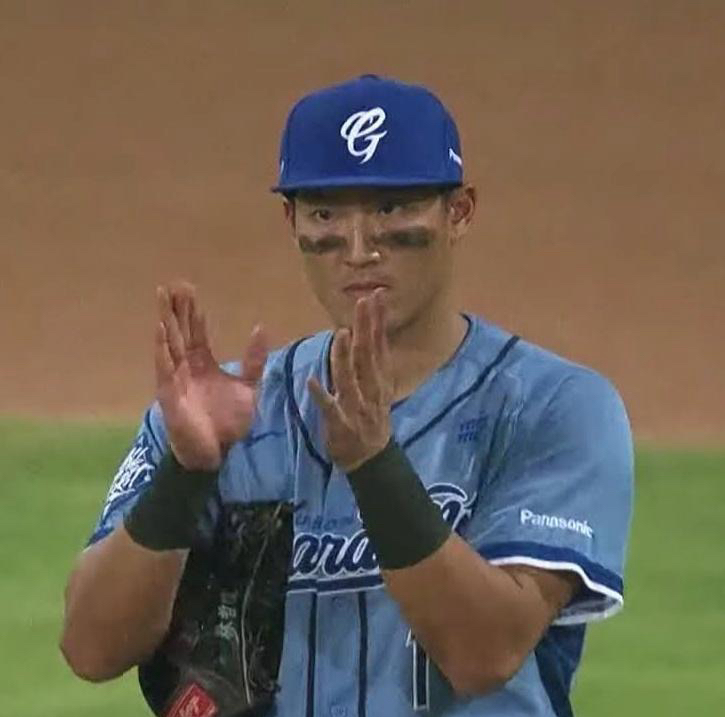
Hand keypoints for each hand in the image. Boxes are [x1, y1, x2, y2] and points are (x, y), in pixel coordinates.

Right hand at [155, 282, 266, 470]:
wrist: (217, 453)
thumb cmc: (229, 423)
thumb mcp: (249, 387)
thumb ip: (254, 360)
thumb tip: (261, 328)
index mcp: (204, 364)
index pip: (196, 331)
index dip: (193, 311)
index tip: (189, 289)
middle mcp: (187, 367)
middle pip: (180, 331)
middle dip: (175, 308)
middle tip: (171, 283)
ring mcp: (176, 378)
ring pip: (169, 343)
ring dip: (165, 320)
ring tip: (161, 297)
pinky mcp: (170, 394)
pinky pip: (164, 368)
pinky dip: (162, 349)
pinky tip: (159, 331)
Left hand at [308, 289, 392, 471]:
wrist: (372, 459)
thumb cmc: (371, 421)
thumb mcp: (380, 390)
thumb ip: (375, 364)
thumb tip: (374, 334)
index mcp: (379, 380)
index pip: (379, 345)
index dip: (378, 321)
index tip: (377, 296)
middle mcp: (371, 390)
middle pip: (368, 356)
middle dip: (366, 328)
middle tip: (364, 301)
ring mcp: (356, 408)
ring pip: (350, 379)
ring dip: (345, 357)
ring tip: (341, 333)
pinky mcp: (341, 425)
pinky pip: (330, 409)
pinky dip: (322, 396)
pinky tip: (311, 382)